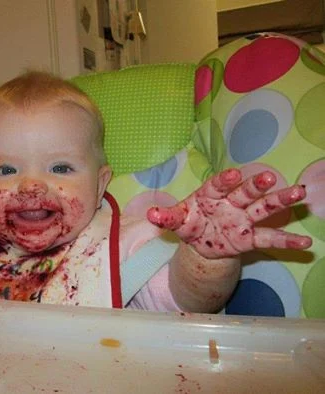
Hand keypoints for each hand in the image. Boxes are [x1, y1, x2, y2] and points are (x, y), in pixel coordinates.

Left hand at [146, 168, 311, 258]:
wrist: (200, 242)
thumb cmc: (190, 223)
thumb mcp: (177, 221)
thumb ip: (166, 217)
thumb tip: (150, 214)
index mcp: (210, 195)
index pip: (218, 185)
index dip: (225, 181)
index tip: (233, 175)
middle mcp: (231, 203)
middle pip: (245, 192)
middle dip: (255, 185)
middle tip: (268, 177)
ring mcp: (243, 219)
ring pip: (263, 208)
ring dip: (280, 201)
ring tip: (299, 194)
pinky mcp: (250, 237)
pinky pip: (269, 238)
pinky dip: (286, 241)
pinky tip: (305, 244)